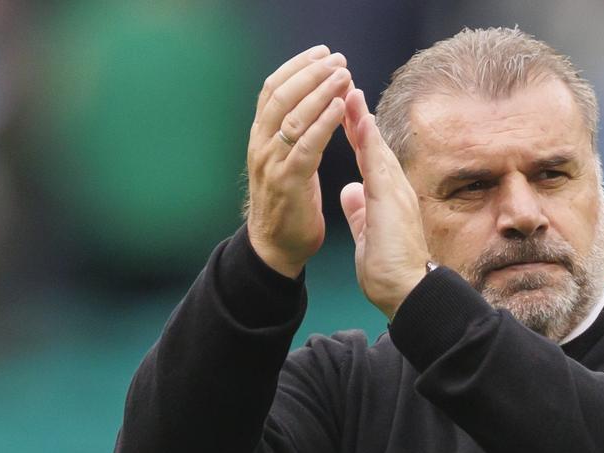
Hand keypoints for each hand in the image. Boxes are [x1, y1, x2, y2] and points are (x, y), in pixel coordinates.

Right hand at [245, 46, 352, 277]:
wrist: (276, 248)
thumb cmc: (287, 205)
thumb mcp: (286, 162)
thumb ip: (294, 136)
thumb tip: (312, 108)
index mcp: (261, 137)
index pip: (273, 90)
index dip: (297, 67)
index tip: (322, 53)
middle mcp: (261, 145)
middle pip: (281, 95)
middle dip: (310, 73)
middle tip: (337, 60)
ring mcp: (272, 163)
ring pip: (292, 116)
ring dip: (320, 92)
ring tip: (343, 76)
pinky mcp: (288, 181)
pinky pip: (306, 145)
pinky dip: (323, 123)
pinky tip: (340, 109)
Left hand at [339, 89, 429, 318]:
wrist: (408, 293)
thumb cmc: (390, 273)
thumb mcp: (366, 236)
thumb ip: (358, 213)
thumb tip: (349, 193)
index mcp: (386, 199)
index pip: (369, 159)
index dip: (356, 134)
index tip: (343, 112)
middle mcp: (395, 190)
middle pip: (374, 146)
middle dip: (358, 116)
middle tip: (343, 85)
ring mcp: (396, 193)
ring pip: (376, 147)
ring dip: (362, 118)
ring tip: (348, 89)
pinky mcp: (391, 200)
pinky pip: (377, 164)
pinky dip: (368, 140)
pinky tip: (360, 118)